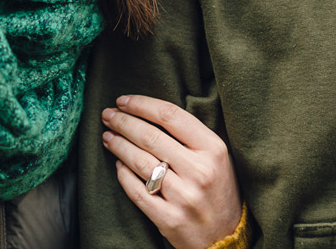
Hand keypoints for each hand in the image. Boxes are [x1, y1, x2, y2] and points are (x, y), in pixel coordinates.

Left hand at [102, 94, 241, 248]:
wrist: (227, 238)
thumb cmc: (219, 190)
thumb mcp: (218, 158)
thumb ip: (193, 135)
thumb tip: (151, 110)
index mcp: (213, 149)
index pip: (170, 115)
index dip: (141, 104)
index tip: (123, 100)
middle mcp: (199, 171)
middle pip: (150, 136)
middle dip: (123, 122)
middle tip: (108, 115)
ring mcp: (184, 197)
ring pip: (140, 162)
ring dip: (118, 145)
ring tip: (108, 137)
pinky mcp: (169, 219)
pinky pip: (137, 191)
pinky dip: (123, 174)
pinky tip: (117, 164)